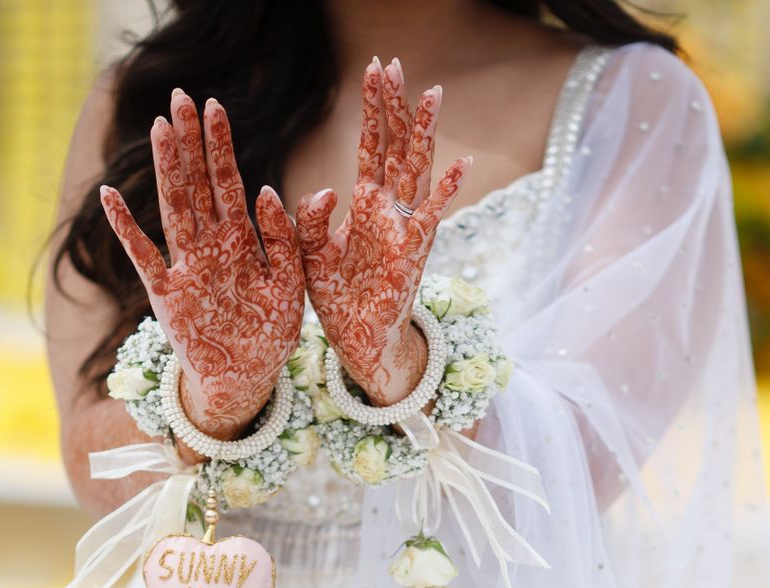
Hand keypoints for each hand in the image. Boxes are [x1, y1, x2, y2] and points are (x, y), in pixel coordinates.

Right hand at [101, 91, 304, 440]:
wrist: (246, 383)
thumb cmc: (270, 336)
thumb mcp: (291, 285)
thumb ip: (286, 239)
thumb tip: (271, 190)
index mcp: (242, 240)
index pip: (228, 182)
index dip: (220, 145)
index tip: (214, 105)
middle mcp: (210, 246)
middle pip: (196, 184)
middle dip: (189, 142)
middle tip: (179, 96)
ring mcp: (185, 267)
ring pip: (172, 208)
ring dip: (166, 169)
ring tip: (158, 129)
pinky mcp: (166, 295)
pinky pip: (142, 256)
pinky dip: (125, 228)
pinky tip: (108, 197)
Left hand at [296, 58, 469, 405]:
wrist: (357, 339)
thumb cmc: (338, 297)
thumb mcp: (310, 253)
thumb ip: (311, 218)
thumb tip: (326, 189)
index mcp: (366, 204)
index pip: (373, 146)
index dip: (375, 109)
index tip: (375, 68)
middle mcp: (390, 209)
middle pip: (397, 147)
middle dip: (395, 107)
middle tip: (394, 65)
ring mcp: (405, 228)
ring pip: (416, 170)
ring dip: (423, 134)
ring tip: (432, 94)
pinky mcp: (413, 253)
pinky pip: (431, 217)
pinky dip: (445, 191)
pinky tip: (459, 165)